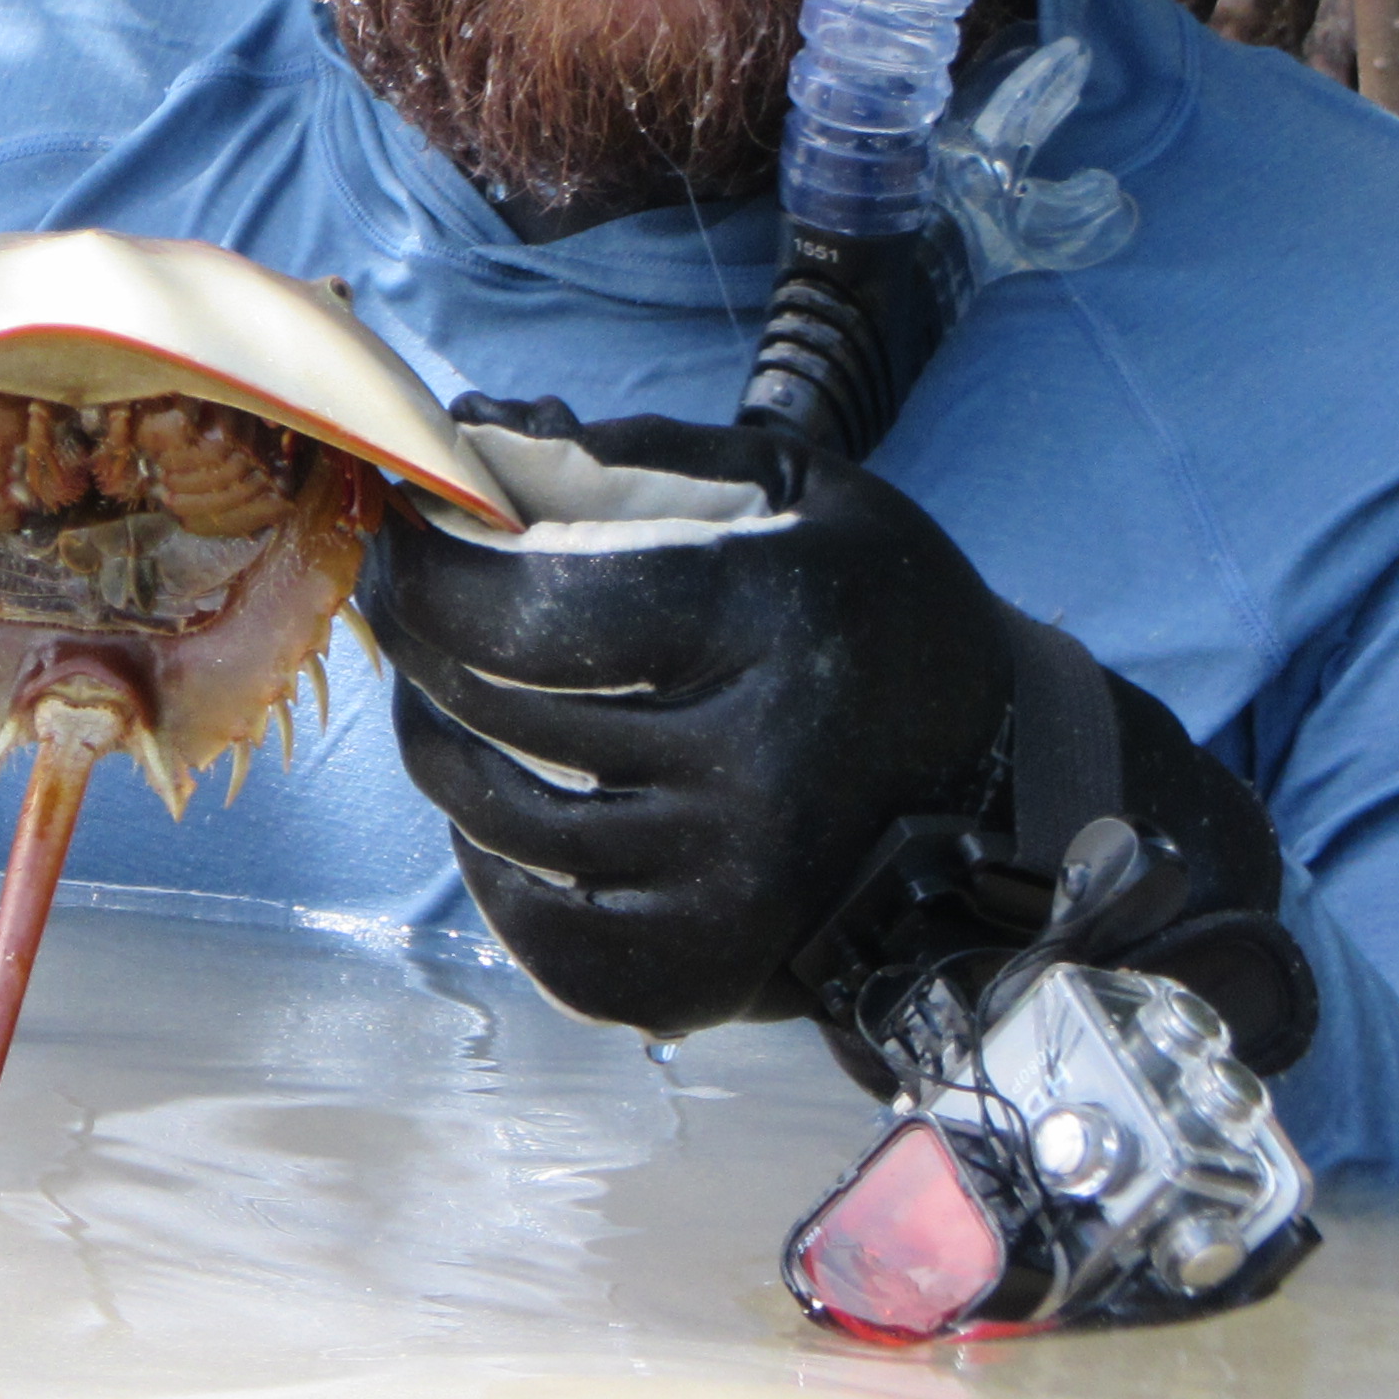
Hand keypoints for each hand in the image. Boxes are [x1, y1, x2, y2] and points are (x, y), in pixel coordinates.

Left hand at [364, 399, 1302, 1058]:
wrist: (992, 777)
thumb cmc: (872, 610)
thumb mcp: (790, 487)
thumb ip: (632, 455)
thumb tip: (478, 429)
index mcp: (767, 623)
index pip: (532, 606)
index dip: (437, 568)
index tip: (406, 530)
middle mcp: (748, 764)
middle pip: (494, 705)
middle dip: (418, 636)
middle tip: (406, 593)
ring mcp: (720, 883)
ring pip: (490, 814)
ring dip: (436, 739)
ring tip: (443, 689)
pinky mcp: (696, 969)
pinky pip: (529, 916)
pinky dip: (485, 853)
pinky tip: (499, 795)